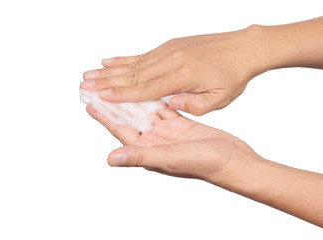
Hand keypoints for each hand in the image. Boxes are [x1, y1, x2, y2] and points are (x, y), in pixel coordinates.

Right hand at [82, 25, 269, 115]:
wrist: (243, 47)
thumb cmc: (232, 76)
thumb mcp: (220, 99)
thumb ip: (194, 105)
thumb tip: (169, 105)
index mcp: (182, 77)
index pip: (145, 90)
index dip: (121, 95)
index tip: (100, 97)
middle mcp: (171, 61)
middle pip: (132, 74)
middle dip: (106, 81)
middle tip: (83, 85)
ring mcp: (169, 51)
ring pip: (133, 63)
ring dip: (110, 70)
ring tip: (89, 74)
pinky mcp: (170, 45)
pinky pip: (142, 54)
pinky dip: (124, 58)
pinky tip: (110, 60)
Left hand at [86, 103, 257, 183]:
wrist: (233, 160)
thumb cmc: (204, 164)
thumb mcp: (169, 158)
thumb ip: (140, 157)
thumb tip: (110, 158)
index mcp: (148, 151)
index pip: (121, 131)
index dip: (105, 118)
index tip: (89, 103)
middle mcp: (155, 142)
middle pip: (130, 120)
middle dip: (116, 104)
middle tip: (101, 89)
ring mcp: (169, 133)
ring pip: (147, 112)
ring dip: (133, 99)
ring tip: (119, 85)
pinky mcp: (182, 125)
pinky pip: (164, 108)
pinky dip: (156, 98)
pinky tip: (147, 87)